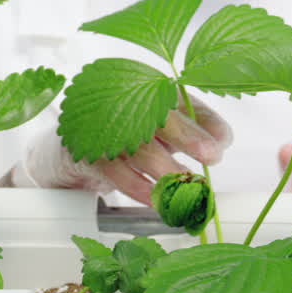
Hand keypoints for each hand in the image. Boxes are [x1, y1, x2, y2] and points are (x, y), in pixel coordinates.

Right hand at [14, 98, 231, 204]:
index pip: (185, 102)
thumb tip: (223, 141)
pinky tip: (157, 199)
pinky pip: (118, 173)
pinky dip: (140, 188)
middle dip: (190, 137)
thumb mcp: (166, 127)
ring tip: (186, 185)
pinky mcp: (89, 153)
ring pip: (142, 148)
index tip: (223, 143)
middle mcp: (128, 104)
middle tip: (211, 155)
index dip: (207, 123)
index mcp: (153, 93)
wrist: (68, 150)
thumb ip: (198, 128)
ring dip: (168, 170)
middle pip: (161, 117)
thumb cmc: (128, 134)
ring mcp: (107, 129)